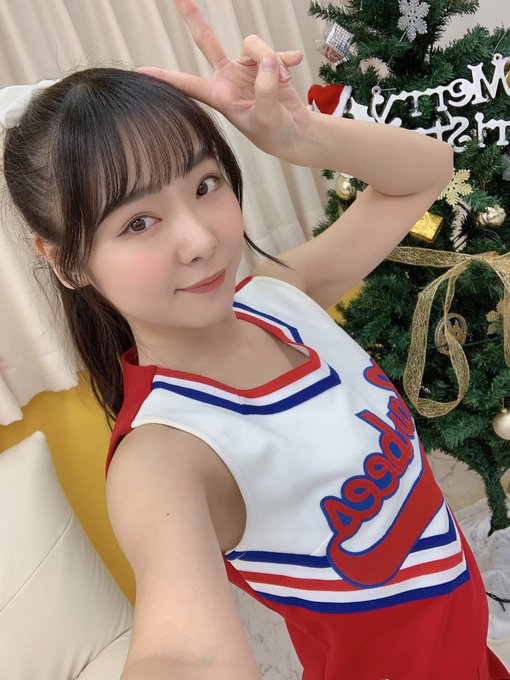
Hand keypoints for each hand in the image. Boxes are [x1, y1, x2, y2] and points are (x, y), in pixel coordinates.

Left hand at [138, 0, 311, 160]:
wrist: (295, 134)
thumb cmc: (275, 134)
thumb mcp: (267, 117)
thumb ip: (265, 89)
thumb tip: (268, 59)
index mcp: (220, 96)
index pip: (188, 85)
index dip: (166, 77)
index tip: (140, 72)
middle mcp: (228, 78)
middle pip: (207, 41)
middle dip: (193, 19)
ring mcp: (246, 69)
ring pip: (253, 45)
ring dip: (272, 58)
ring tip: (284, 80)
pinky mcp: (267, 64)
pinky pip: (275, 50)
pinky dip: (286, 57)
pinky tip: (296, 61)